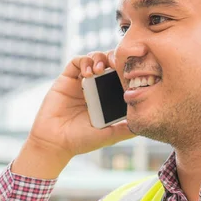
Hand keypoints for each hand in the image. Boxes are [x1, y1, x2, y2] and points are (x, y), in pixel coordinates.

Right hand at [12, 51, 134, 178]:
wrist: (55, 142)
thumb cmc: (81, 140)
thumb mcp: (109, 135)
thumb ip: (126, 129)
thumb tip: (145, 125)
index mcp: (106, 97)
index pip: (119, 76)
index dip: (126, 70)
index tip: (132, 72)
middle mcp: (95, 86)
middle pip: (108, 62)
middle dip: (114, 58)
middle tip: (117, 64)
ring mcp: (80, 81)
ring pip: (93, 58)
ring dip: (99, 58)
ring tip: (100, 69)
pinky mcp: (66, 78)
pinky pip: (76, 61)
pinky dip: (84, 61)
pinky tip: (88, 73)